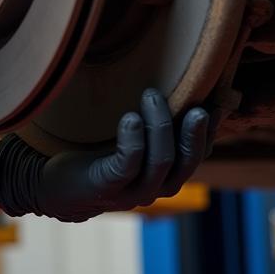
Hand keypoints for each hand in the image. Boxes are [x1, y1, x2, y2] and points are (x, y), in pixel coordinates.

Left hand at [0, 90, 209, 222]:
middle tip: (197, 103)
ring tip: (151, 95)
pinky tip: (129, 119)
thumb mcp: (130, 135)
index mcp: (165, 173)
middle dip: (194, 133)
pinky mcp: (106, 187)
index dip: (211, 130)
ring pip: (160, 163)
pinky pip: (126, 166)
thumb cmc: (96, 152)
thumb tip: (177, 82)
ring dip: (160, 128)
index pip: (198, 154)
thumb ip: (151, 118)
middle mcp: (155, 186)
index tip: (219, 100)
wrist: (55, 185)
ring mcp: (132, 191)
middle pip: (186, 163)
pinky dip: (133, 142)